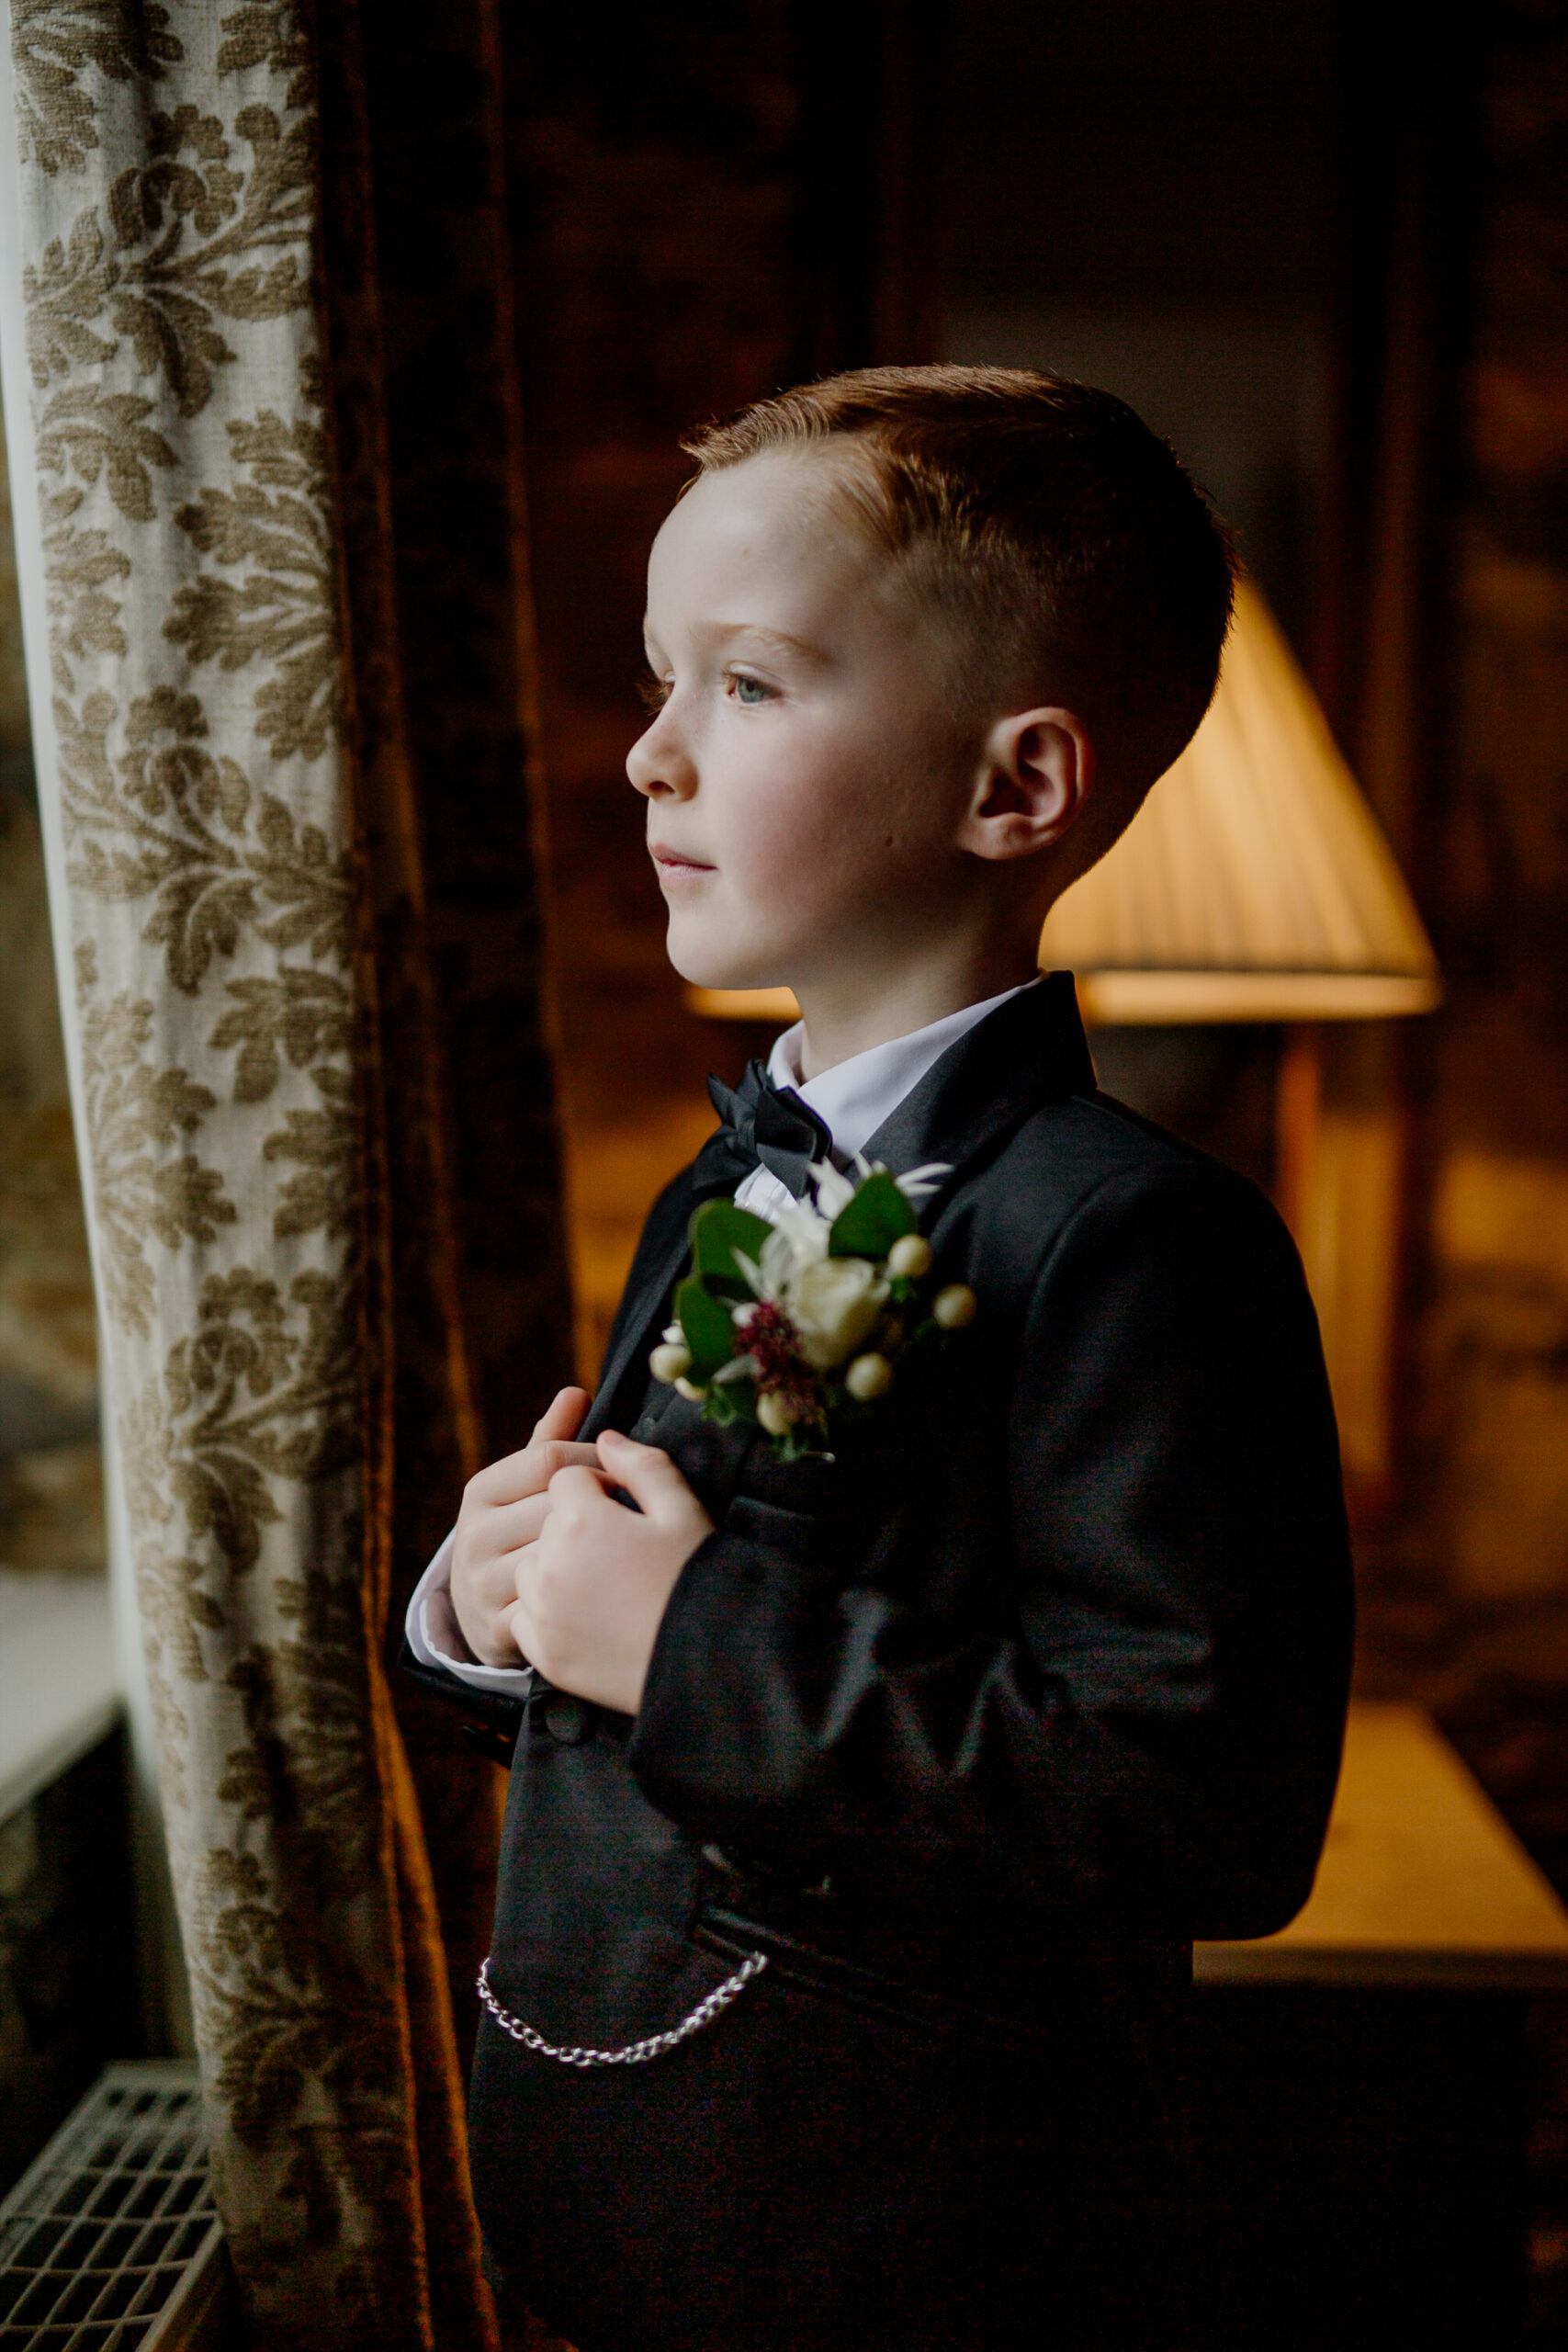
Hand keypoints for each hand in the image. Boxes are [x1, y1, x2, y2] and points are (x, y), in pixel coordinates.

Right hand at [450, 1387, 599, 1664]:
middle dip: (602, 1508)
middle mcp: (473, 1536)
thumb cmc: (518, 1532)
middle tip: (635, 1514)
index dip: (596, 1463)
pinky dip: (588, 1594)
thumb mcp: (523, 1487)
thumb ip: (550, 1441)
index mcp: (479, 1492)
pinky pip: (559, 1602)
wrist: (480, 1612)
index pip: (548, 1459)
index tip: (622, 1476)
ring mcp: (483, 1584)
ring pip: (561, 1554)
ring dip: (600, 1552)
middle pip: (558, 1506)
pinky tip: (607, 1588)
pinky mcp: (502, 1626)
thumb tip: (576, 1391)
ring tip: (624, 1550)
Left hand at [508, 1429, 714, 1714]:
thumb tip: (606, 1439)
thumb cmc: (697, 1577)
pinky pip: (526, 1615)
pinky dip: (547, 1611)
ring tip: (606, 1580)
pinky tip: (587, 1613)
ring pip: (531, 1565)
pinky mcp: (542, 1650)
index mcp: (581, 1520)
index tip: (627, 1509)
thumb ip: (642, 1465)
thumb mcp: (682, 1510)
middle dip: (578, 1526)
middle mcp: (549, 1564)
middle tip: (625, 1549)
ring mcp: (542, 1610)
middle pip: (547, 1521)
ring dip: (556, 1565)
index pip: (567, 1479)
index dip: (599, 1489)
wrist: (706, 1659)